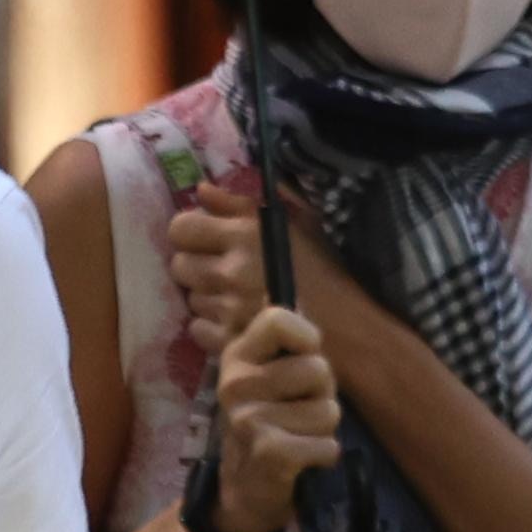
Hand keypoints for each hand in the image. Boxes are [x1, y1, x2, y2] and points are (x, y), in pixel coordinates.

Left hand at [168, 175, 391, 373]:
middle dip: (196, 265)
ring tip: (238, 298)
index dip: (190, 233)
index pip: (181, 228)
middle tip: (223, 271)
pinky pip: (197, 328)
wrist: (352, 328)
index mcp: (246, 233)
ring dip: (207, 296)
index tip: (206, 240)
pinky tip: (237, 321)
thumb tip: (202, 190)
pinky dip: (212, 326)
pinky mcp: (231, 341)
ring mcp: (230, 308)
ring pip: (190, 298)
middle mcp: (233, 269)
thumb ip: (240, 204)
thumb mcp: (293, 224)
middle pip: (179, 265)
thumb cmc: (326, 270)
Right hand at [210, 303, 342, 531]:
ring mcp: (249, 419)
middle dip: (321, 393)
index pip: (278, 318)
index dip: (306, 337)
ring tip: (298, 434)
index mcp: (237, 355)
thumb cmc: (269, 420)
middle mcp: (236, 383)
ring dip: (322, 427)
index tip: (302, 355)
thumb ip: (286, 340)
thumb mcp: (270, 373)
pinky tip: (302, 460)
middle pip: (317, 368)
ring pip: (328, 410)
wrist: (245, 489)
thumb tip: (294, 293)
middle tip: (298, 410)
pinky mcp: (269, 453)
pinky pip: (327, 445)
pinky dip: (324, 455)